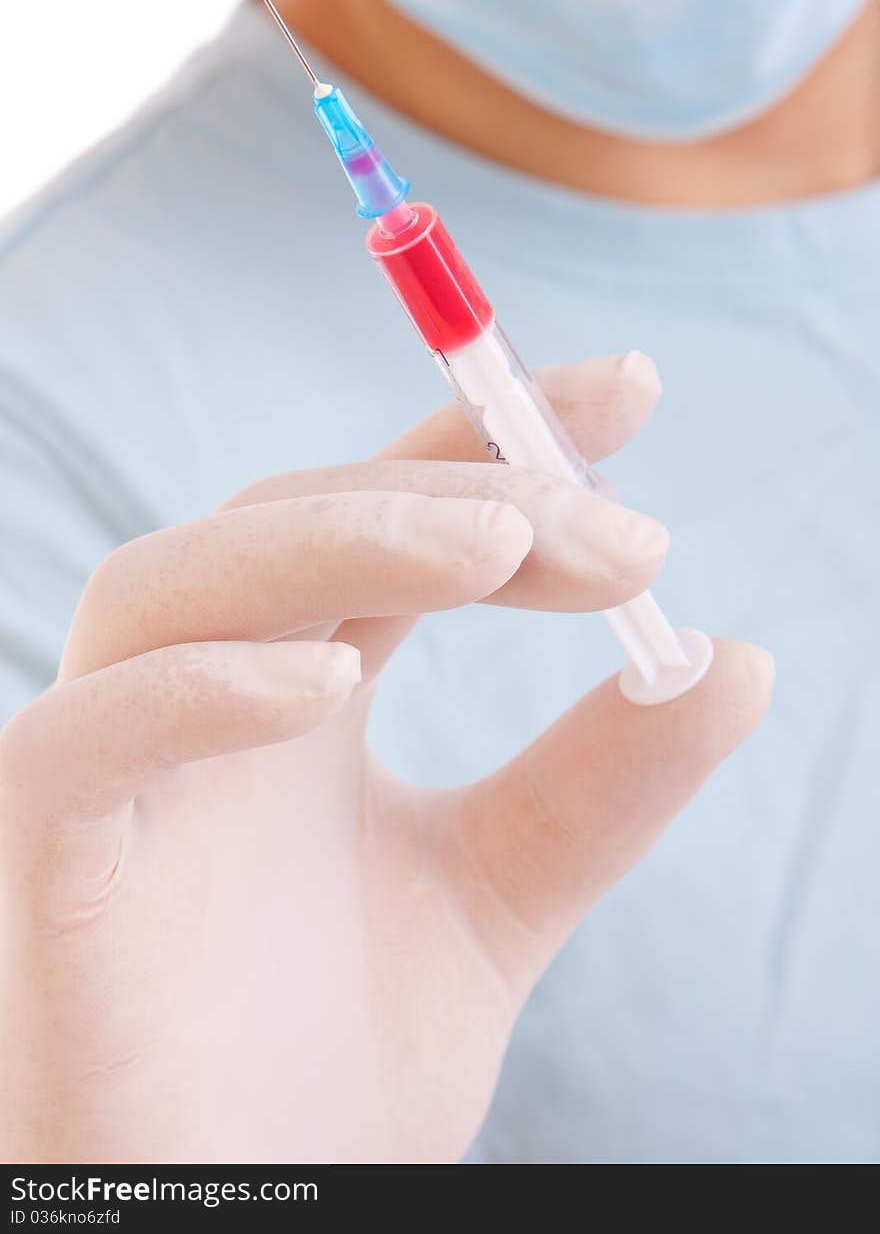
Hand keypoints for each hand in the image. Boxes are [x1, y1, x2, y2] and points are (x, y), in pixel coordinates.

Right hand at [0, 352, 772, 1162]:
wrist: (233, 1226)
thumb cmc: (332, 1072)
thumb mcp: (500, 900)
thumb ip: (596, 788)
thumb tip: (739, 662)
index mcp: (300, 693)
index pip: (382, 514)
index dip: (488, 438)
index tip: (628, 391)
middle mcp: (200, 705)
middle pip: (286, 518)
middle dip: (451, 493)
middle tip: (618, 528)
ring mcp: (113, 776)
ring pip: (169, 583)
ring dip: (337, 538)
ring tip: (501, 547)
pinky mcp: (46, 871)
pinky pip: (77, 742)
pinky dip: (196, 689)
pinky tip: (330, 680)